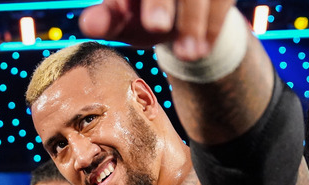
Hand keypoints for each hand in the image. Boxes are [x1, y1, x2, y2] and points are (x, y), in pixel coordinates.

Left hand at [79, 0, 235, 60]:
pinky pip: (222, 1)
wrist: (181, 16)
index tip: (144, 22)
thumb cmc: (142, 14)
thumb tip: (87, 25)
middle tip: (156, 27)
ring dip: (194, 21)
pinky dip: (212, 26)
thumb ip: (106, 20)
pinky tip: (202, 50)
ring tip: (188, 54)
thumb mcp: (123, 19)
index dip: (150, 3)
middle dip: (160, 1)